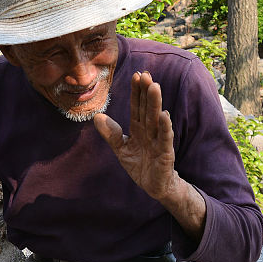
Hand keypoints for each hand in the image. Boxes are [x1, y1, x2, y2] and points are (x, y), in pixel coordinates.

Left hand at [94, 71, 177, 201]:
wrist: (154, 186)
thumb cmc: (140, 165)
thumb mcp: (121, 149)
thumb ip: (111, 133)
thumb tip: (97, 116)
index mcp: (139, 128)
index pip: (137, 107)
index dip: (136, 92)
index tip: (136, 75)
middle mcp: (150, 131)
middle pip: (147, 108)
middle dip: (146, 92)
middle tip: (145, 74)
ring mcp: (159, 141)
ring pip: (156, 119)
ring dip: (155, 103)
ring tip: (154, 87)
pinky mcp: (165, 153)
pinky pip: (165, 138)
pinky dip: (165, 127)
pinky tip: (164, 115)